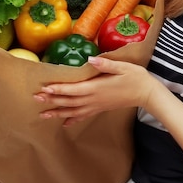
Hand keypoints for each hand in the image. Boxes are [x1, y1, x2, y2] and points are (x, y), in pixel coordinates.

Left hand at [33, 56, 155, 126]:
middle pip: (69, 101)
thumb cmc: (135, 77)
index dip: (58, 89)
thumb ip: (105, 64)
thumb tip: (90, 59)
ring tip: (43, 114)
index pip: (73, 89)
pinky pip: (83, 116)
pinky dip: (72, 120)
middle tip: (35, 98)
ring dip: (57, 112)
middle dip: (52, 99)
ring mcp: (97, 105)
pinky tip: (64, 123)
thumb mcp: (122, 67)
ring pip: (73, 111)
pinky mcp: (100, 108)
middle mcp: (94, 99)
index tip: (45, 88)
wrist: (147, 94)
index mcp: (97, 87)